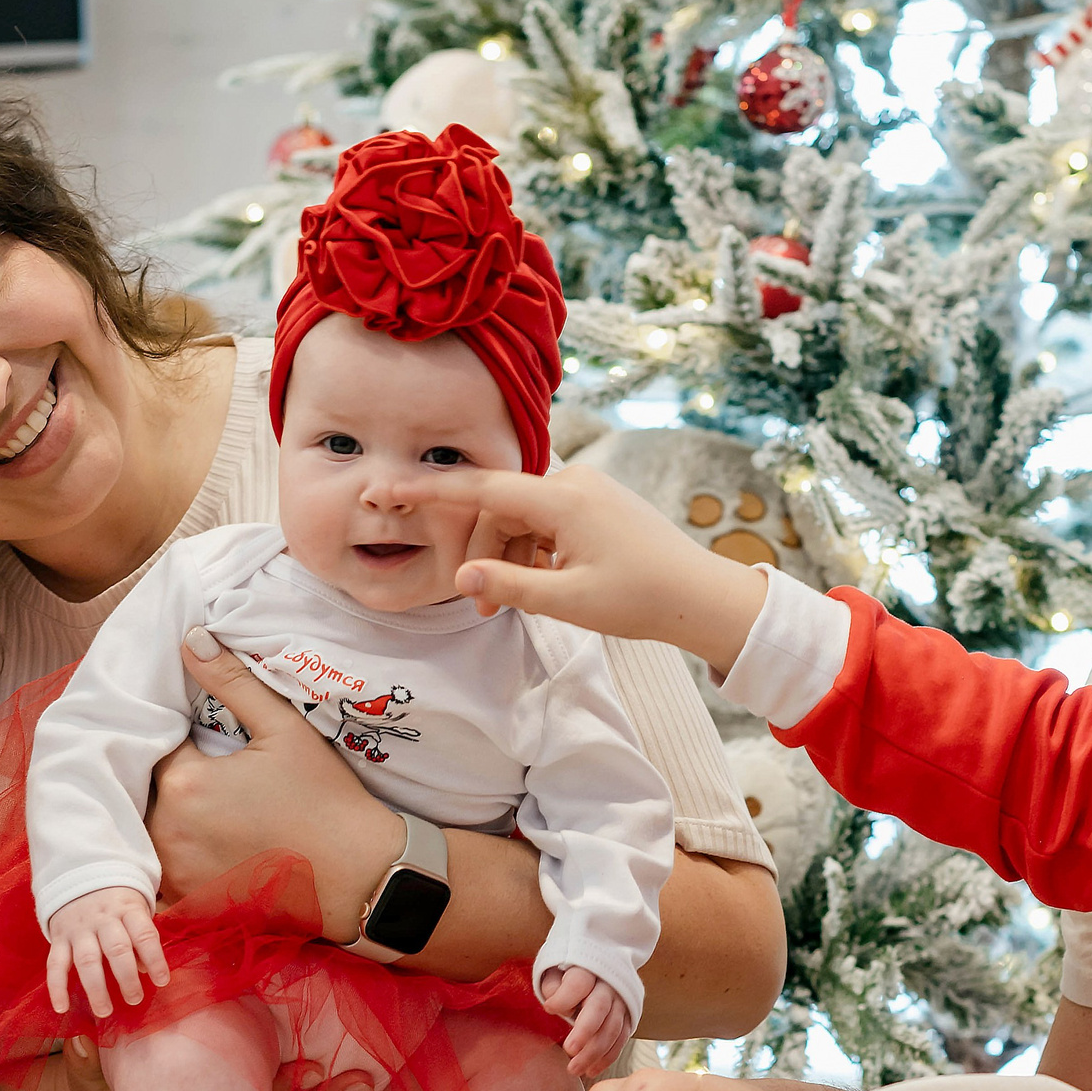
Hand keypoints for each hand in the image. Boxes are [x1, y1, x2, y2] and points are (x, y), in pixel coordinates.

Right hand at [46, 887, 168, 1019]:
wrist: (77, 876)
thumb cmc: (116, 902)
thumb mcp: (135, 910)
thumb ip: (141, 938)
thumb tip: (146, 971)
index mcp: (127, 909)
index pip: (143, 934)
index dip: (154, 958)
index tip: (162, 981)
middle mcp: (102, 919)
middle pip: (116, 949)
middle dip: (126, 978)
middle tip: (135, 999)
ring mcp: (78, 929)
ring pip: (87, 960)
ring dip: (96, 988)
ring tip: (105, 1011)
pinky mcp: (58, 938)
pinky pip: (55, 964)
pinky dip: (56, 987)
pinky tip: (62, 1008)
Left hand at [151, 631, 405, 940]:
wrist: (360, 877)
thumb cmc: (325, 799)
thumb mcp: (284, 730)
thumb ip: (232, 682)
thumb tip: (190, 637)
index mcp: (183, 782)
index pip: (158, 747)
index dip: (181, 742)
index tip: (207, 743)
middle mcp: (168, 830)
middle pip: (148, 791)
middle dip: (173, 781)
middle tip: (215, 779)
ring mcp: (177, 873)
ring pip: (152, 833)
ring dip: (171, 820)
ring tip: (215, 812)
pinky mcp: (191, 904)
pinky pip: (164, 877)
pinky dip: (178, 862)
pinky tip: (212, 851)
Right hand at [404, 465, 768, 672]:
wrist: (701, 597)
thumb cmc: (640, 599)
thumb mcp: (567, 600)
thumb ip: (509, 585)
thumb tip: (462, 575)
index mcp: (563, 499)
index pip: (482, 488)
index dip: (432, 490)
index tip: (390, 487)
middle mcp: (573, 482)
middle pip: (501, 509)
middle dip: (484, 554)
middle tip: (481, 608)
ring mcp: (587, 490)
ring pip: (523, 518)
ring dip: (510, 557)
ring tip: (514, 604)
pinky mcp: (597, 504)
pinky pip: (548, 521)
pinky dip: (535, 551)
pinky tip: (545, 584)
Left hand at [539, 966, 630, 1077]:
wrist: (598, 973)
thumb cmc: (568, 978)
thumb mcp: (555, 974)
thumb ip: (552, 987)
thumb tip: (554, 1006)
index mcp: (586, 971)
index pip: (578, 983)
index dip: (564, 998)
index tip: (549, 1009)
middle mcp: (608, 986)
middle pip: (599, 1008)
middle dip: (585, 1031)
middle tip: (569, 1049)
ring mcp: (620, 1002)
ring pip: (612, 1028)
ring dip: (594, 1052)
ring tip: (574, 1068)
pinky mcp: (628, 1018)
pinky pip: (621, 1040)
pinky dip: (607, 1058)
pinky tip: (591, 1069)